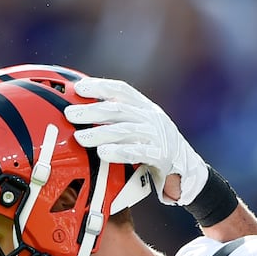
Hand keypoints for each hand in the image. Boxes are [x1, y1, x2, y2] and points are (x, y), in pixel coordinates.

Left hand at [65, 76, 207, 205]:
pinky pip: (137, 152)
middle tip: (70, 114)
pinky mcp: (161, 156)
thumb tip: (85, 109)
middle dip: (91, 111)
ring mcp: (157, 136)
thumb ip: (121, 118)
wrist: (186, 169)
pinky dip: (118, 152)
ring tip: (80, 137)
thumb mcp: (142, 126)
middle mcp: (152, 118)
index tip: (79, 88)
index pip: (122, 90)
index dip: (100, 86)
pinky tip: (102, 153)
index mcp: (146, 107)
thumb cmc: (155, 146)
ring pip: (124, 131)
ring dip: (99, 133)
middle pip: (118, 110)